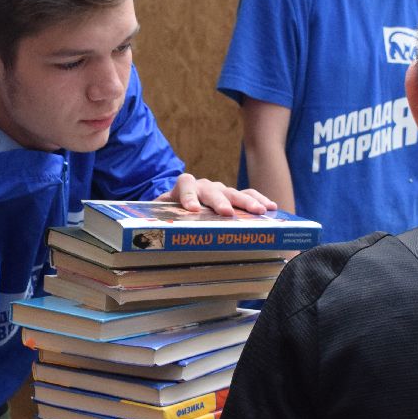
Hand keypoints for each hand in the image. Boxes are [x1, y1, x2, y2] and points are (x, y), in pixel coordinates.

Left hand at [157, 174, 276, 216]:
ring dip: (247, 201)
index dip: (188, 195)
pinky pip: (248, 194)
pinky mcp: (232, 197)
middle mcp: (204, 186)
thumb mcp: (160, 212)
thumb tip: (145, 234)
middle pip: (213, 189)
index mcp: (184, 186)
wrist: (180, 200)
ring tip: (260, 211)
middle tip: (227, 213)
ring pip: (233, 192)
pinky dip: (259, 199)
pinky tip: (272, 207)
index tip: (192, 209)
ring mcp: (220, 190)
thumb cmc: (170, 210)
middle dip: (220, 201)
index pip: (186, 183)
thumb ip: (157, 218)